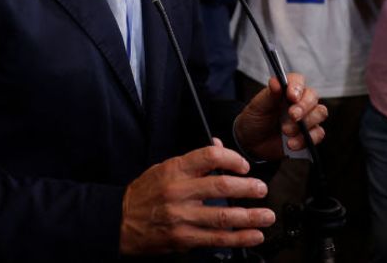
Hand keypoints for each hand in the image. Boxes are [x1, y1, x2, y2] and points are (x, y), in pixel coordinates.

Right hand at [119, 140, 274, 254]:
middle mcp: (179, 191)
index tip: (244, 166)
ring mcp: (182, 216)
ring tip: (266, 215)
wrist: (120, 221)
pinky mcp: (184, 238)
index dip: (232, 159)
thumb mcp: (164, 168)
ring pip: (224, 216)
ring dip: (250, 216)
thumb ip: (193, 160)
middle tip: (261, 189)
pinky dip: (239, 238)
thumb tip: (218, 147)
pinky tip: (254, 236)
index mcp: (175, 169)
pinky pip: (217, 238)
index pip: (209, 156)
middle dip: (248, 188)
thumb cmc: (143, 194)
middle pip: (222, 186)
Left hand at [233, 72, 326, 160]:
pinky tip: (291, 143)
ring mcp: (306, 118)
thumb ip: (269, 94)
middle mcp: (300, 101)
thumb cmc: (255, 119)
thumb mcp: (258, 105)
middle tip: (292, 116)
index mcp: (287, 90)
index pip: (298, 81)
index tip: (291, 96)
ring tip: (286, 132)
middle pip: (313, 96)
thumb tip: (276, 82)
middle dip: (304, 106)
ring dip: (305, 123)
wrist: (252, 142)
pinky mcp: (309, 135)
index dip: (297, 87)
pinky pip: (318, 134)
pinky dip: (305, 139)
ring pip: (320, 113)